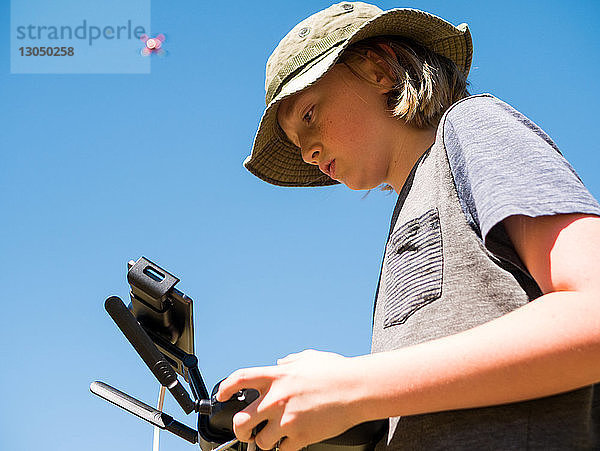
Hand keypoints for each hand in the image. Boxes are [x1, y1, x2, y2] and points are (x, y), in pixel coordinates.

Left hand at [216, 350, 365, 450]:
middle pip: (241, 421)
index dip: (225, 388)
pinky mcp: (300, 436)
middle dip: (240, 429)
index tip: (222, 396)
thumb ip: (290, 361)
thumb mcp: (309, 358)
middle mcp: (277, 398)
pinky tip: (294, 439)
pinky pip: (283, 450)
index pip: (239, 379)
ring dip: (266, 440)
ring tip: (276, 436)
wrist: (358, 389)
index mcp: (277, 376)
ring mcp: (287, 419)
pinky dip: (286, 447)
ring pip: (261, 441)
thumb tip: (280, 363)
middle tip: (247, 429)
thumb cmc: (337, 371)